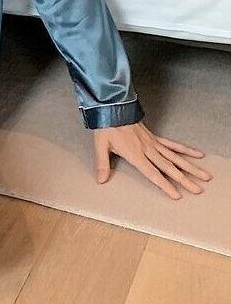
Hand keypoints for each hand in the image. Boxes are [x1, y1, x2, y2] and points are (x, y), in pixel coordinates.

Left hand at [93, 121, 211, 198]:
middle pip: (169, 167)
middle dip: (184, 180)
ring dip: (190, 167)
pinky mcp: (155, 137)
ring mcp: (153, 143)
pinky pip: (172, 144)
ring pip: (175, 157)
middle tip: (198, 190)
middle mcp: (147, 150)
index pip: (152, 173)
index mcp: (135, 154)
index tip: (177, 194)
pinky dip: (185, 150)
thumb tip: (101, 180)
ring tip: (204, 175)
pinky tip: (197, 154)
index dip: (165, 184)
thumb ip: (102, 164)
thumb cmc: (107, 127)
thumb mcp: (100, 146)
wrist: (112, 108)